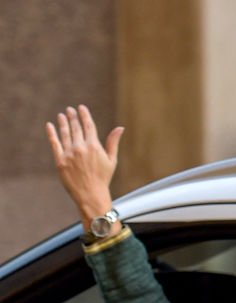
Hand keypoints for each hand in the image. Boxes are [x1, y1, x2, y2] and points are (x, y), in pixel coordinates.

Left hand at [45, 105, 123, 230]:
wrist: (91, 194)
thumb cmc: (103, 178)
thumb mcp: (111, 160)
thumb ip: (113, 142)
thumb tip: (120, 128)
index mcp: (94, 146)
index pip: (88, 125)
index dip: (84, 115)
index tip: (81, 108)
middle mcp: (81, 147)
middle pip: (76, 127)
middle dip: (72, 117)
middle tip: (70, 109)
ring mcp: (69, 154)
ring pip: (64, 133)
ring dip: (62, 122)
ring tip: (61, 115)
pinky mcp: (60, 160)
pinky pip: (55, 143)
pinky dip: (52, 133)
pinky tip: (50, 126)